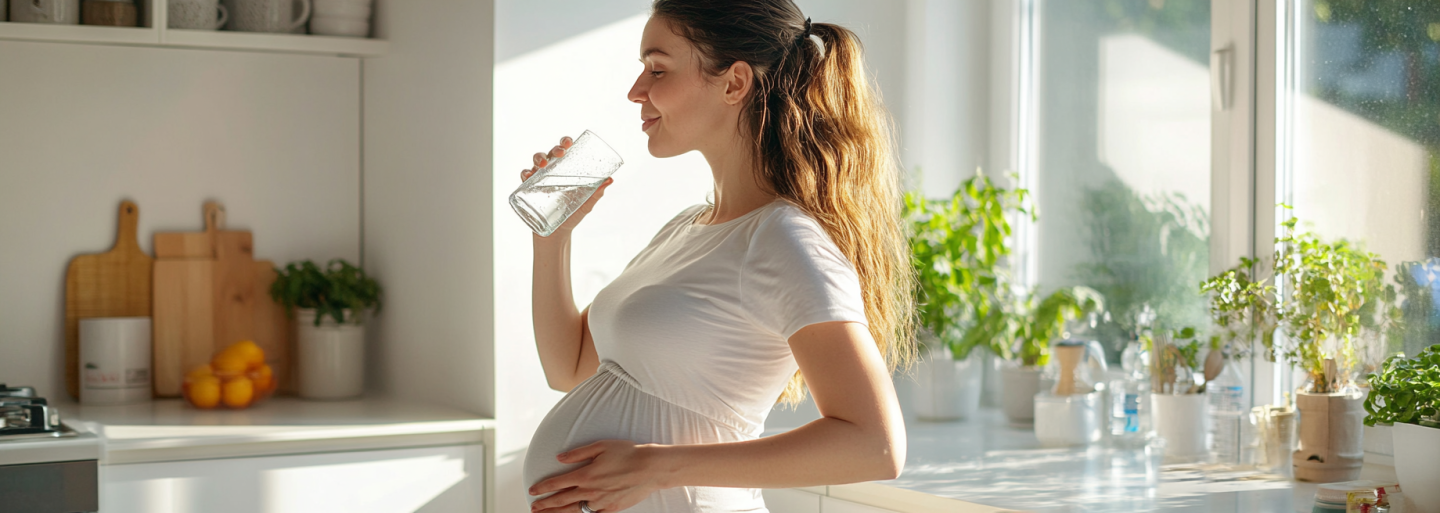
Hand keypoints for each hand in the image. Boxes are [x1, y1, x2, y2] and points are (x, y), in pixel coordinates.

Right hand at [521, 135, 614, 237]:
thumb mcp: (586, 204)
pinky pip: (524, 178)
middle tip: (561, 153)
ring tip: (543, 164)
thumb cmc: (572, 215)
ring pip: (535, 162)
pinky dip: (525, 174)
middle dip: (554, 150)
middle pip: (550, 154)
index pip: (564, 151)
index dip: (564, 142)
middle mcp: (551, 172)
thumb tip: (610, 180)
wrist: (557, 234)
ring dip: (538, 159)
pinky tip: (528, 175)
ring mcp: (539, 180)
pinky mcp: (529, 190)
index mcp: (565, 171)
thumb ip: (596, 193)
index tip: (569, 141)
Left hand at [528, 440, 670, 512]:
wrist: (650, 469)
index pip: (557, 483)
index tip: (532, 490)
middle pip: (561, 500)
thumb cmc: (627, 453)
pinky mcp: (611, 509)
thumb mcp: (601, 446)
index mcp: (585, 474)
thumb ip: (578, 453)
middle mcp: (590, 491)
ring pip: (574, 511)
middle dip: (545, 505)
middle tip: (533, 507)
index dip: (543, 487)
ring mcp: (600, 502)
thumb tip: (559, 458)